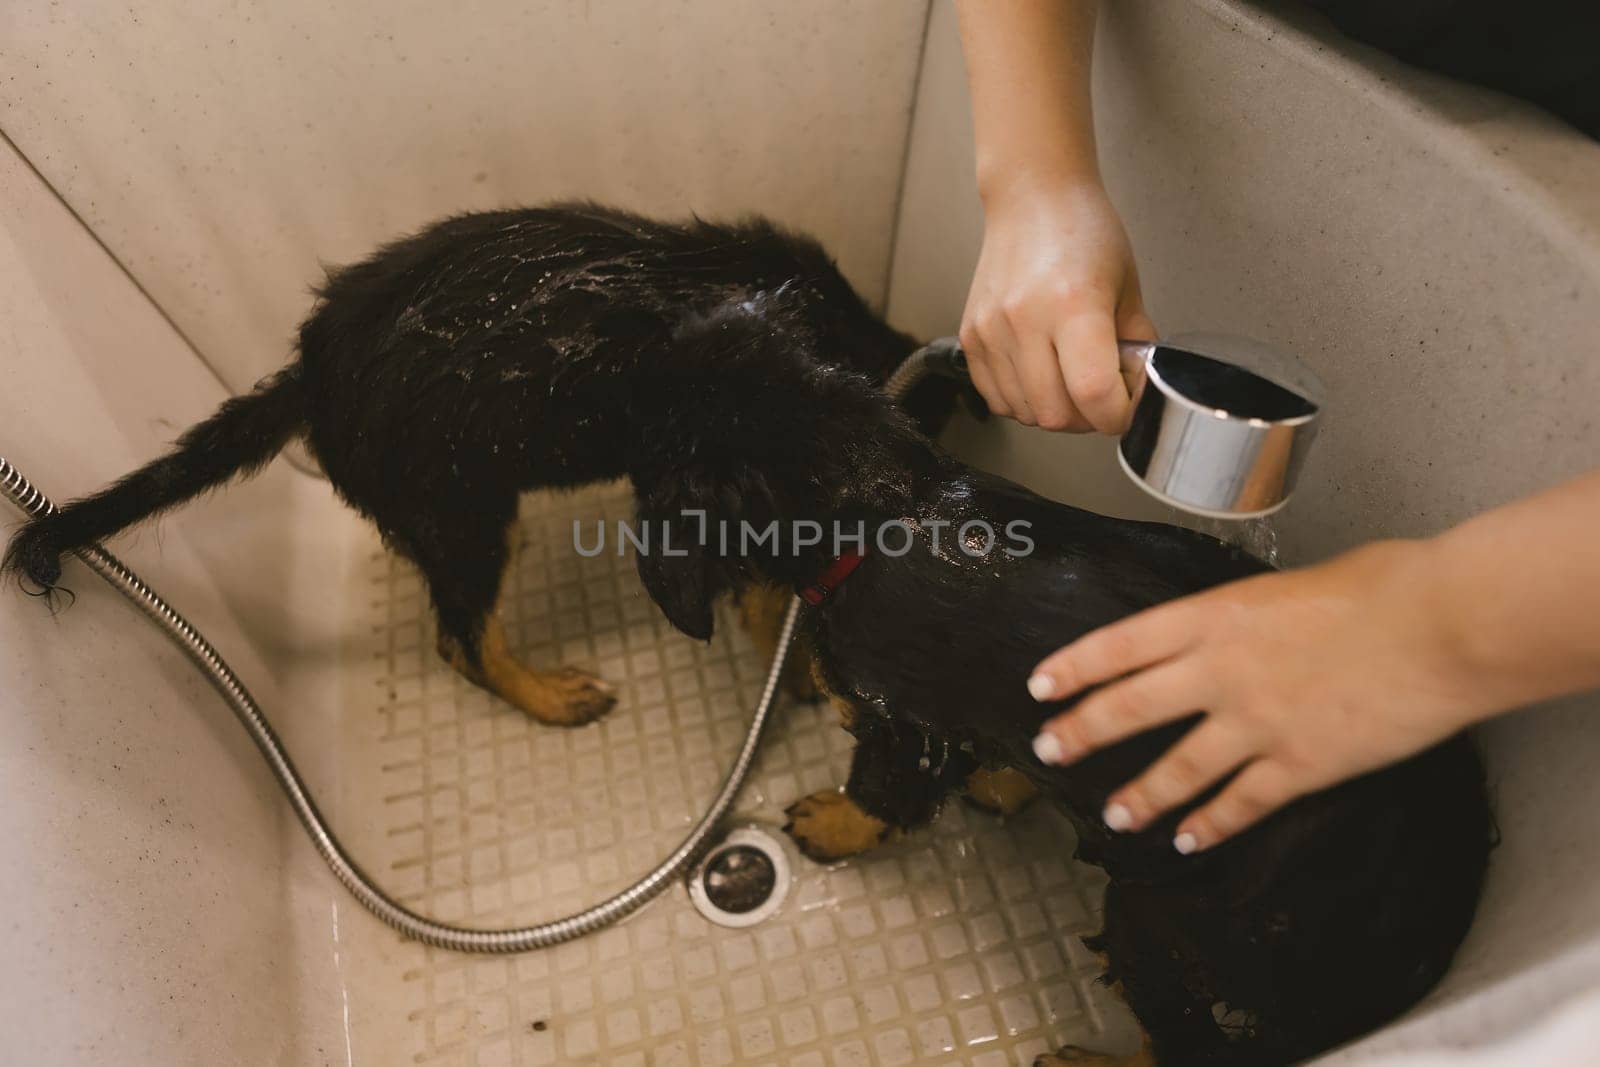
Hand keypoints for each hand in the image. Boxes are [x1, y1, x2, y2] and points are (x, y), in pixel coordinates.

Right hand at [960, 179, 1155, 431]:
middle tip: (1101, 392)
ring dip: (1054, 410)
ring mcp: (992, 331)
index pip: (1093, 394)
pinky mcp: (971, 337)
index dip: (1118, 415)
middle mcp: (1025, 320)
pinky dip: (1023, 400)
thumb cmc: (1083, 232)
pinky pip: (997, 398)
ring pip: (1025, 414)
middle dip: (1087, 417)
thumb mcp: (1127, 287)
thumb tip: (1134, 392)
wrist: (1031, 199)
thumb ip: (1134, 346)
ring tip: (1068, 377)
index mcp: (1073, 305)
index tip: (1126, 406)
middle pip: (1056, 415)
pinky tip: (1040, 374)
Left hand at [1025, 540, 1496, 852]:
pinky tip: (1189, 839)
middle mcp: (1220, 672)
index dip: (1074, 668)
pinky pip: (1243, 804)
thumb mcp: (1293, 584)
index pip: (1120, 645)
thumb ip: (1252, 614)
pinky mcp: (1300, 766)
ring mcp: (1257, 723)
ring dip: (1139, 794)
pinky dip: (1212, 825)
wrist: (1441, 626)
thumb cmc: (1384, 587)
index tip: (1040, 686)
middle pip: (1129, 708)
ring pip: (1177, 768)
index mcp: (1213, 616)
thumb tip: (1246, 629)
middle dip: (1081, 732)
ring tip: (1114, 813)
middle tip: (1047, 750)